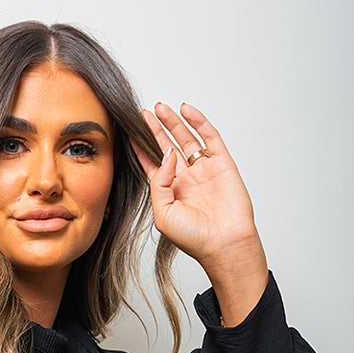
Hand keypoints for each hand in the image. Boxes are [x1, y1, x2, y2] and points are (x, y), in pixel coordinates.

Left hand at [130, 102, 268, 322]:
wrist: (224, 244)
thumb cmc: (194, 238)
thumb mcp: (163, 214)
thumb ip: (159, 183)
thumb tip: (167, 154)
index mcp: (170, 192)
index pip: (152, 164)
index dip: (141, 148)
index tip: (130, 131)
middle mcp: (186, 179)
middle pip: (167, 147)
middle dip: (156, 130)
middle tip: (145, 113)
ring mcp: (204, 170)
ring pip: (187, 139)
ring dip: (174, 122)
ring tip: (161, 107)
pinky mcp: (223, 164)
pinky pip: (210, 137)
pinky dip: (199, 122)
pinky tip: (187, 110)